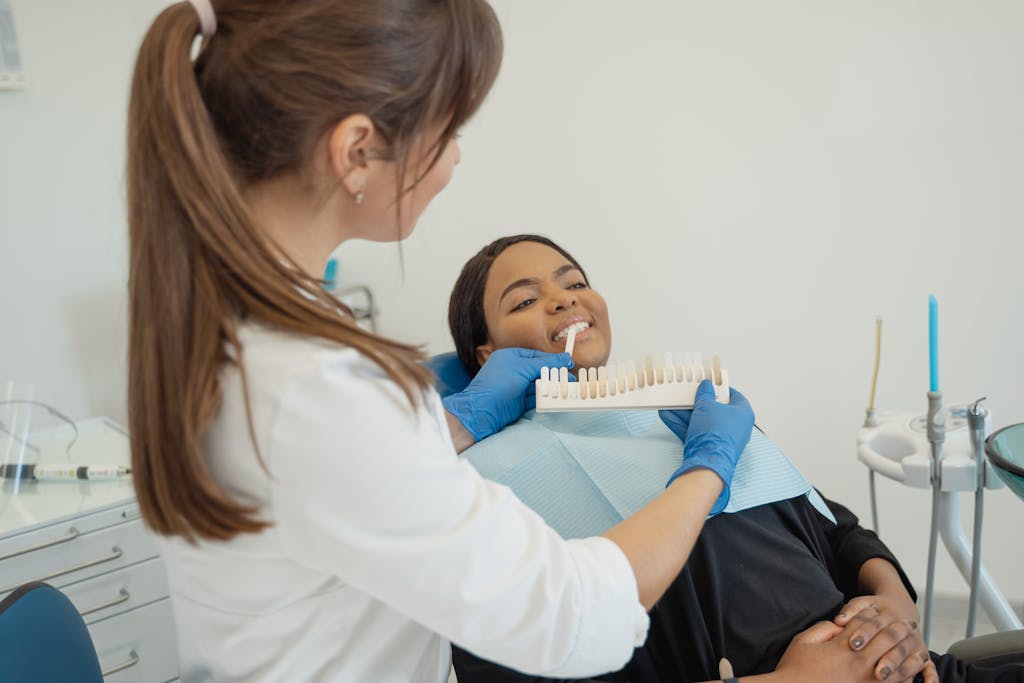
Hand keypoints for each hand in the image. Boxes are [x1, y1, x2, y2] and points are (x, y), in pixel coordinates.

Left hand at [441, 348, 571, 441]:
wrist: (481, 412)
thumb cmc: (497, 384)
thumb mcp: (523, 368)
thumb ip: (545, 363)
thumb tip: (564, 358)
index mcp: (510, 357)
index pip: (536, 356)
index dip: (552, 360)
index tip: (567, 363)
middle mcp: (513, 371)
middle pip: (539, 371)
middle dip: (554, 375)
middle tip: (570, 378)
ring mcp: (515, 387)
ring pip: (538, 385)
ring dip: (552, 387)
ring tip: (567, 389)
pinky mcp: (518, 403)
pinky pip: (535, 398)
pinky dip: (545, 398)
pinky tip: (556, 398)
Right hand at [658, 381, 753, 513]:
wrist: (707, 463)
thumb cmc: (715, 432)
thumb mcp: (707, 406)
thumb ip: (705, 394)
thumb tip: (706, 385)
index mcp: (742, 413)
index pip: (734, 395)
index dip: (720, 388)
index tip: (709, 383)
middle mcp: (734, 426)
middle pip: (714, 409)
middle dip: (697, 401)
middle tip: (686, 392)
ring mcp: (720, 438)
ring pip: (701, 420)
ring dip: (685, 412)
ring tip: (670, 402)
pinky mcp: (707, 447)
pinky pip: (694, 431)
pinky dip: (681, 424)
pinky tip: (666, 415)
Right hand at [773, 619, 919, 682]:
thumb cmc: (795, 668)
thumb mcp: (804, 641)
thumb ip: (823, 629)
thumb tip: (839, 625)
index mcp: (843, 646)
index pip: (865, 624)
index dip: (873, 615)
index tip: (879, 610)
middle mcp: (859, 662)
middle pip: (886, 640)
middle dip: (898, 630)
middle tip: (909, 624)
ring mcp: (867, 681)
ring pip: (897, 665)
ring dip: (909, 654)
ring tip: (918, 648)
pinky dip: (906, 678)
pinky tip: (910, 674)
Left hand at [834, 595, 936, 682]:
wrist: (899, 607)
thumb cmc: (875, 610)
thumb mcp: (862, 604)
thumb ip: (851, 611)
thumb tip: (839, 620)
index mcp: (888, 614)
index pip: (876, 623)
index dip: (864, 633)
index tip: (853, 644)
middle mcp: (904, 628)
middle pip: (895, 642)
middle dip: (886, 657)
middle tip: (876, 671)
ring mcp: (915, 641)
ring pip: (910, 655)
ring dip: (900, 668)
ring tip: (884, 678)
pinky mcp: (922, 653)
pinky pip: (929, 666)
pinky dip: (931, 676)